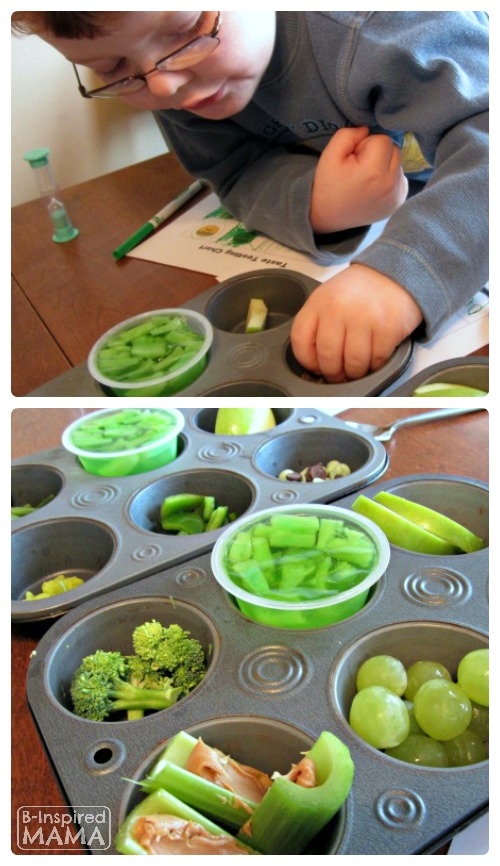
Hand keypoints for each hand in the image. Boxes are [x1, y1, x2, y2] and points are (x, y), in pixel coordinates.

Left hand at [290, 264, 422, 381]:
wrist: (395, 272)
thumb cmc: (360, 290)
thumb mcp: (329, 297)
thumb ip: (318, 324)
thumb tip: (316, 363)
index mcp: (319, 302)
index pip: (301, 340)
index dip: (307, 361)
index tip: (316, 367)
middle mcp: (338, 309)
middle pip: (328, 357)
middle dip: (333, 374)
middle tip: (340, 376)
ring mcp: (364, 318)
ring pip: (353, 364)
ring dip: (355, 373)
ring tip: (358, 369)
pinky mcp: (388, 327)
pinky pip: (377, 360)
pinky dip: (376, 365)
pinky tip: (375, 358)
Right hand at [311, 127, 407, 232]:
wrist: (329, 216)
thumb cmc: (329, 184)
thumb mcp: (330, 154)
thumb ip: (348, 134)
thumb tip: (368, 129)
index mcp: (374, 172)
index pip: (383, 139)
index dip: (366, 145)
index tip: (354, 160)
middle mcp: (391, 185)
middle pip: (394, 149)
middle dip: (378, 153)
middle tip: (360, 168)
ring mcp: (398, 196)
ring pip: (398, 162)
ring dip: (385, 165)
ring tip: (366, 179)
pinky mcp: (400, 202)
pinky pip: (401, 177)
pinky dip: (390, 178)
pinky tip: (374, 187)